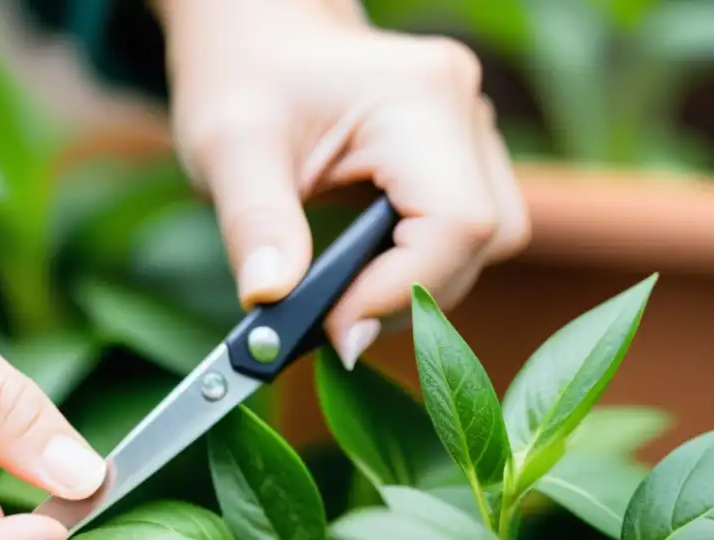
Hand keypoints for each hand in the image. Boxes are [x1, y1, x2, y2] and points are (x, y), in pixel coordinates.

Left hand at [155, 0, 529, 368]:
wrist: (257, 35)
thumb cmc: (241, 75)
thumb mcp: (228, 145)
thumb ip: (254, 224)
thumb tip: (271, 301)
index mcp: (420, 98)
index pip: (456, 223)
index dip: (404, 291)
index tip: (335, 329)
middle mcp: (463, 111)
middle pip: (481, 241)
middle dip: (406, 297)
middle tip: (333, 324)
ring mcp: (471, 133)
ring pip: (485, 244)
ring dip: (419, 286)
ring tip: (346, 298)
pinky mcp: (461, 157)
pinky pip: (464, 234)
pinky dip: (419, 267)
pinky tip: (364, 274)